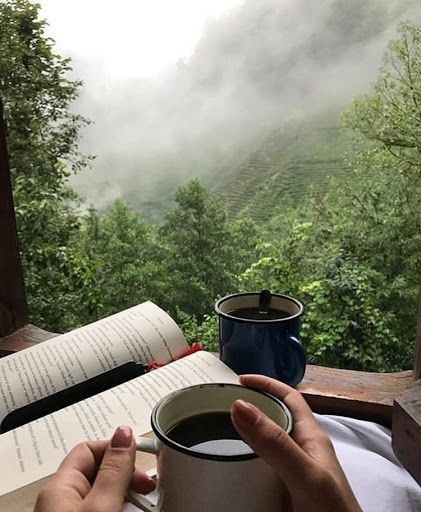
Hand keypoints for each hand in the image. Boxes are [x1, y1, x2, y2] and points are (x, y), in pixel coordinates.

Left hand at [34, 425, 155, 511]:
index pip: (91, 448)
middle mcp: (61, 501)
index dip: (118, 450)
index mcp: (59, 487)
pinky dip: (121, 509)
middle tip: (147, 489)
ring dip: (127, 496)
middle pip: (99, 472)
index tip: (141, 460)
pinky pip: (102, 510)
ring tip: (144, 505)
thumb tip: (124, 432)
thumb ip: (114, 470)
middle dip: (127, 476)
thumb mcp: (101, 507)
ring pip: (103, 494)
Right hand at [231, 375, 362, 511]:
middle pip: (272, 418)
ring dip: (242, 437)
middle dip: (249, 408)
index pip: (288, 397)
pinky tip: (228, 468)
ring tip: (215, 434)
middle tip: (218, 407)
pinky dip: (242, 464)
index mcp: (310, 436)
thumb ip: (275, 442)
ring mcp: (290, 472)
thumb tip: (239, 405)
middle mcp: (300, 450)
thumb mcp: (304, 473)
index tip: (239, 380)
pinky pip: (258, 470)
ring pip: (263, 444)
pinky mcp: (281, 492)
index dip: (266, 383)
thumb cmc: (331, 510)